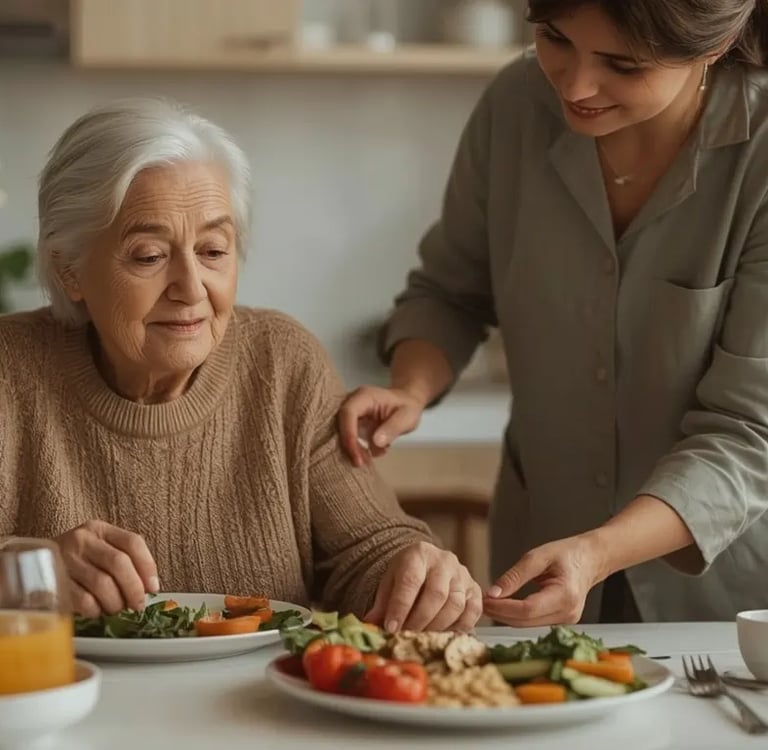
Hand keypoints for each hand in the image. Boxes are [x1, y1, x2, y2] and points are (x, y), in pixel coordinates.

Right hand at [54, 520, 158, 616]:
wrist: (29, 564)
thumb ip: (123, 560)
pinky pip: (82, 600)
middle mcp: (82, 540)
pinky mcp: (53, 582)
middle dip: (134, 588)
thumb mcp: (98, 549)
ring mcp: (66, 560)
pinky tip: (96, 611)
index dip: (148, 566)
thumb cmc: (76, 560)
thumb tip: (149, 587)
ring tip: (115, 608)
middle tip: (137, 605)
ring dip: (115, 602)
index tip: (153, 587)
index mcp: (100, 529)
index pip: (133, 542)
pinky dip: (95, 610)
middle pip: (119, 563)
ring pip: (102, 584)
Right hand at [337, 386, 426, 466]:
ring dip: (353, 449)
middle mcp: (353, 402)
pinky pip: (348, 437)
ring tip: (368, 462)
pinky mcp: (352, 423)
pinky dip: (357, 449)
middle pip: (340, 424)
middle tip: (360, 463)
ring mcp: (351, 413)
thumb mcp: (407, 417)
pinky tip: (372, 454)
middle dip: (348, 446)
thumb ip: (392, 428)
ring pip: (342, 433)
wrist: (406, 404)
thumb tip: (376, 441)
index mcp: (364, 396)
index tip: (356, 455)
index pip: (348, 413)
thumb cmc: (407, 408)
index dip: (349, 434)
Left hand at [365, 541, 481, 631]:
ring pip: (455, 605)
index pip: (410, 581)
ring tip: (422, 638)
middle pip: (436, 594)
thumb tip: (370, 625)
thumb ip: (382, 604)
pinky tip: (444, 634)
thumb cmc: (406, 574)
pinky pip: (472, 612)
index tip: (391, 628)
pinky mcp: (474, 588)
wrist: (426, 562)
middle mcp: (444, 560)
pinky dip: (459, 628)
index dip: (400, 607)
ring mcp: (462, 574)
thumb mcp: (389, 582)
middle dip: (419, 621)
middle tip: (407, 637)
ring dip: (437, 627)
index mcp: (418, 554)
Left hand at [482, 533, 606, 626]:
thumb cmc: (567, 553)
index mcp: (565, 595)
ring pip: (527, 625)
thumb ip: (515, 576)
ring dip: (506, 616)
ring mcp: (566, 620)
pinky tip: (503, 606)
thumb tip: (493, 592)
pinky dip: (516, 616)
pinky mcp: (561, 621)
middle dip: (500, 613)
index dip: (503, 607)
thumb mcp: (538, 556)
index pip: (527, 609)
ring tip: (489, 603)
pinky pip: (533, 622)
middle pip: (525, 621)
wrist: (590, 559)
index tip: (485, 599)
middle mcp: (568, 613)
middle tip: (481, 601)